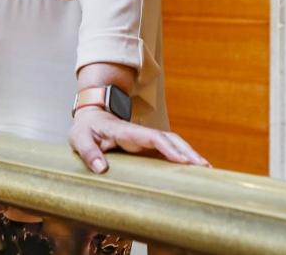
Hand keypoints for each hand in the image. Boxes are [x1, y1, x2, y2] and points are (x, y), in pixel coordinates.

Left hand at [68, 107, 209, 173]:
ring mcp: (144, 137)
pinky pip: (168, 148)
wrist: (89, 117)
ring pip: (172, 141)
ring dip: (189, 153)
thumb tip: (102, 168)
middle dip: (187, 151)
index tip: (182, 160)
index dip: (168, 148)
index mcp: (124, 131)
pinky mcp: (146, 144)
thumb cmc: (85, 129)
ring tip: (207, 169)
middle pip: (169, 138)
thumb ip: (88, 153)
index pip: (150, 137)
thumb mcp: (79, 139)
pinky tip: (194, 168)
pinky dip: (183, 156)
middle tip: (204, 167)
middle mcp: (139, 133)